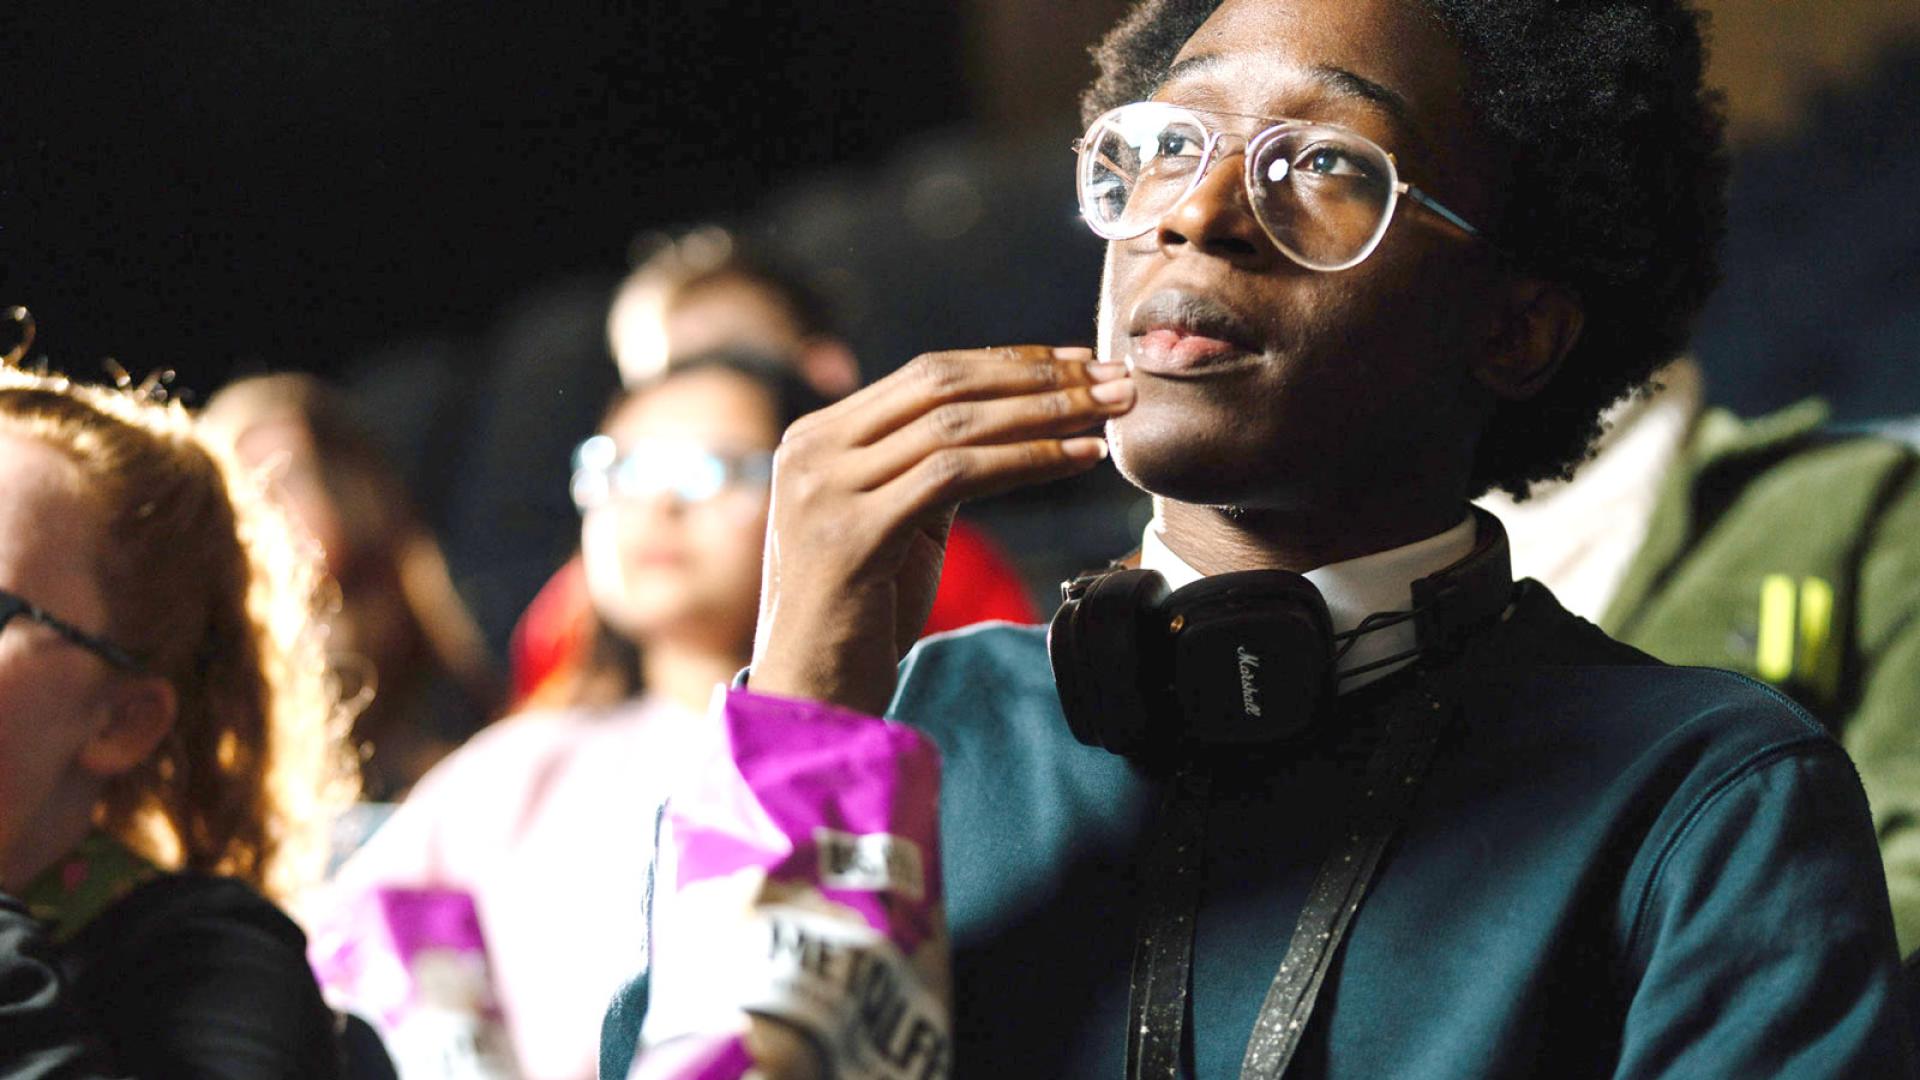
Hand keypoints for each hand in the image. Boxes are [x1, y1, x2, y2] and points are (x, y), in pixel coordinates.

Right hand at [750, 345, 1133, 715]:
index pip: (926, 374)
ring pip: (955, 426)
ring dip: (1045, 413)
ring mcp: (825, 490)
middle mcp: (810, 451)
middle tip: (1113, 378)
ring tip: (1109, 413)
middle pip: (942, 386)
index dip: (1010, 362)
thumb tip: (1013, 420)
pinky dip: (1028, 461)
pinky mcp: (851, 535)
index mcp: (817, 437)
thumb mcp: (893, 521)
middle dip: (1038, 377)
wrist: (809, 696)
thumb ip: (928, 467)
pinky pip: (957, 477)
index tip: (1079, 362)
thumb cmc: (862, 615)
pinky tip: (1080, 459)